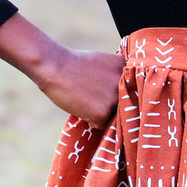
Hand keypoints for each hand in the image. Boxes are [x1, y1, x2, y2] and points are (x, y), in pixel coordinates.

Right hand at [0, 13, 122, 128]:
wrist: (56, 67)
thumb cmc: (75, 64)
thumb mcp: (103, 62)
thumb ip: (116, 76)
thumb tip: (124, 95)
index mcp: (127, 69)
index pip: (131, 90)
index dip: (121, 95)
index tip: (112, 95)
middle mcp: (125, 84)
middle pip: (124, 104)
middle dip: (112, 104)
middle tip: (94, 98)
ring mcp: (115, 98)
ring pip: (114, 115)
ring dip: (102, 113)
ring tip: (86, 100)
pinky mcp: (103, 112)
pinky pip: (102, 124)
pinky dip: (92, 120)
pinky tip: (82, 107)